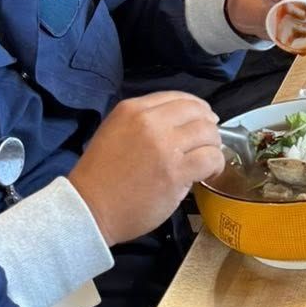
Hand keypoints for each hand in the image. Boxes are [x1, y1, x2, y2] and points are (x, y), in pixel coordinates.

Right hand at [69, 92, 225, 243]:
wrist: (89, 209)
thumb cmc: (100, 176)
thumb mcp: (114, 131)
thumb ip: (144, 122)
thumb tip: (181, 124)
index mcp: (133, 109)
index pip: (178, 97)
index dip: (196, 108)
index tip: (203, 120)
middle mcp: (150, 122)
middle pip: (198, 112)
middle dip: (208, 126)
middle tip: (208, 141)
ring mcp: (164, 147)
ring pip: (208, 133)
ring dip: (214, 145)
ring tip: (209, 158)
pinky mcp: (176, 172)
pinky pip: (211, 158)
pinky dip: (216, 164)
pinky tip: (210, 173)